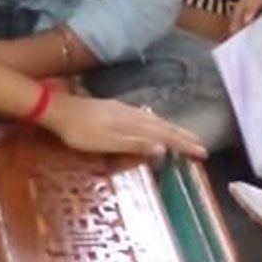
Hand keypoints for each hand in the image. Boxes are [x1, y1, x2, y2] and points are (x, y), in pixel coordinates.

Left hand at [39, 91, 207, 159]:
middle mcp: (133, 114)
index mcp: (134, 124)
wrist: (59, 110)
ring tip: (183, 135)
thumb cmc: (80, 132)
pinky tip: (152, 123)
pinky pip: (145, 116)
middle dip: (182, 135)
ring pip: (155, 120)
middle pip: (163, 125)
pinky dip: (156, 123)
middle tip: (201, 144)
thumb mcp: (107, 142)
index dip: (183, 144)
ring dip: (171, 129)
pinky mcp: (115, 109)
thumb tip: (163, 148)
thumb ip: (135, 144)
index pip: (165, 135)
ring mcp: (124, 110)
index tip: (202, 152)